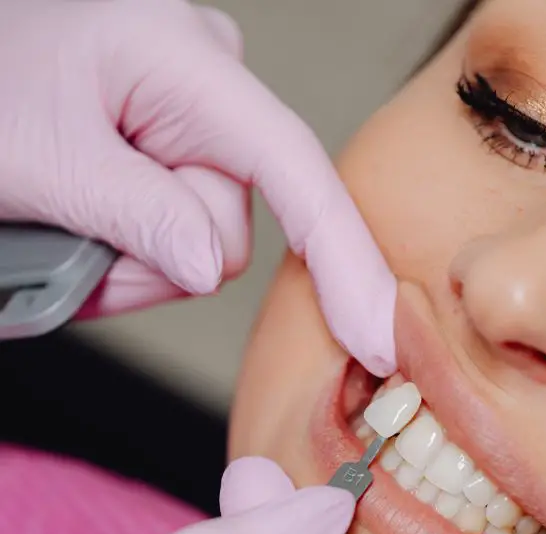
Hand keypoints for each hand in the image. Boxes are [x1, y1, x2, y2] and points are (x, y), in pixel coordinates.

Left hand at [0, 0, 395, 374]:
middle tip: (73, 234)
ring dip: (133, 262)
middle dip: (156, 257)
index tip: (374, 334)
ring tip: (66, 224)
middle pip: (230, 227)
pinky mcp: (177, 153)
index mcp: (182, 59)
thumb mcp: (43, 159)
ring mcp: (192, 120)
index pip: (292, 168)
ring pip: (202, 244)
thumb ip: (138, 212)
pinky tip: (84, 226)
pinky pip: (180, 236)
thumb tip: (212, 264)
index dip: (341, 257)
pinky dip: (131, 255)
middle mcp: (206, 83)